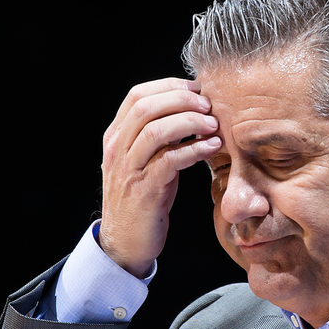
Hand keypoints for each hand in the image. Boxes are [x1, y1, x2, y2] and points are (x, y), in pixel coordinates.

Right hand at [99, 78, 220, 276]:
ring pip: (156, 131)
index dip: (169, 86)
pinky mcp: (144, 190)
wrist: (125, 242)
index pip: (137, 95)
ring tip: (214, 126)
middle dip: (182, 100)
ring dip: (191, 123)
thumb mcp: (144, 161)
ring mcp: (128, 170)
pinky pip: (170, 161)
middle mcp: (117, 149)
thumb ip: (158, 135)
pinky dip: (195, 149)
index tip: (197, 90)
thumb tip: (191, 108)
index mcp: (115, 137)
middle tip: (209, 106)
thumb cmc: (143, 198)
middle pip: (146, 107)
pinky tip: (212, 147)